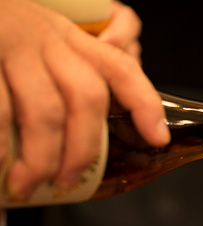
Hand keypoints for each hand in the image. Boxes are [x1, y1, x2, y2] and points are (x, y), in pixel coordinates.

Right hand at [0, 0, 168, 199]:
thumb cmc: (2, 34)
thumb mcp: (41, 43)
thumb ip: (70, 74)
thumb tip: (82, 133)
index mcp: (71, 39)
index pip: (121, 69)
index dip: (145, 105)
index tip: (158, 138)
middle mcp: (49, 39)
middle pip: (88, 97)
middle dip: (83, 148)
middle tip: (68, 179)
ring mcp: (14, 46)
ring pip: (46, 111)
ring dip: (42, 158)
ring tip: (28, 185)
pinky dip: (1, 146)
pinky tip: (1, 166)